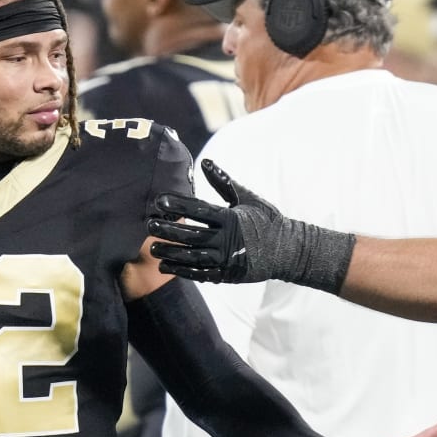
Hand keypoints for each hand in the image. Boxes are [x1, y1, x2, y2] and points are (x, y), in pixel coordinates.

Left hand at [148, 159, 355, 291]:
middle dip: (168, 230)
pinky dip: (181, 270)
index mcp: (230, 217)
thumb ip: (223, 182)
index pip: (199, 210)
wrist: (287, 250)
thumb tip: (205, 163)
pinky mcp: (227, 274)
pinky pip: (200, 273)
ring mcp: (226, 259)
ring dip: (170, 252)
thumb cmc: (266, 219)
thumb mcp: (246, 197)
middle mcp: (227, 239)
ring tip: (152, 248)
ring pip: (192, 256)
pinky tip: (165, 266)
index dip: (178, 205)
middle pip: (191, 234)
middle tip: (149, 225)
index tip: (159, 201)